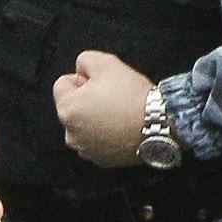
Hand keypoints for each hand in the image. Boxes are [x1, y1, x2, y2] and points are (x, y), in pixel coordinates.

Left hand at [51, 49, 154, 166]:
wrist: (158, 124)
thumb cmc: (131, 95)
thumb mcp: (105, 62)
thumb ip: (84, 60)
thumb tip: (81, 71)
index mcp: (67, 109)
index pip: (62, 84)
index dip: (83, 78)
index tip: (102, 83)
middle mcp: (70, 134)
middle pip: (73, 106)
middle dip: (87, 99)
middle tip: (112, 96)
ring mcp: (86, 150)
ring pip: (84, 125)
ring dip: (95, 118)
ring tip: (119, 112)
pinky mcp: (101, 160)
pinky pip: (97, 141)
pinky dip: (105, 134)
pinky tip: (122, 127)